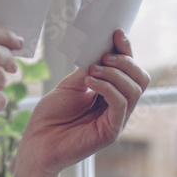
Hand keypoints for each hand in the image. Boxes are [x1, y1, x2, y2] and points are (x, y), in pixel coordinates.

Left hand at [15, 29, 149, 176]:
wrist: (36, 143)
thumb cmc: (50, 117)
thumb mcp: (69, 86)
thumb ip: (87, 70)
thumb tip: (101, 51)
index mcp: (109, 94)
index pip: (129, 70)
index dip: (126, 50)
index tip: (116, 33)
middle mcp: (117, 107)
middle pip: (140, 79)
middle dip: (125, 61)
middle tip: (103, 57)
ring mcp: (116, 120)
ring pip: (134, 90)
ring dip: (114, 74)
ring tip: (92, 70)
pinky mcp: (111, 132)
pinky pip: (120, 104)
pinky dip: (108, 88)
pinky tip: (90, 82)